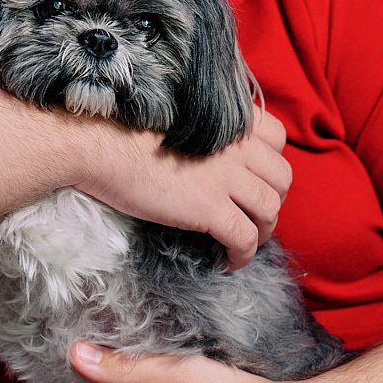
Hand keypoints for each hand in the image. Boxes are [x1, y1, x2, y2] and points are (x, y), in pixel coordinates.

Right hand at [75, 105, 289, 267]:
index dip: (271, 161)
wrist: (100, 145)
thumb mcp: (178, 120)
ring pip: (270, 210)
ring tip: (244, 241)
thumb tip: (209, 157)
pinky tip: (227, 261)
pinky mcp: (210, 208)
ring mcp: (225, 178)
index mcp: (227, 122)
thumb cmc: (124, 129)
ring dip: (263, 230)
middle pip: (282, 177)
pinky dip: (242, 255)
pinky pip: (245, 239)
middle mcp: (235, 147)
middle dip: (273, 199)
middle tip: (252, 213)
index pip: (277, 137)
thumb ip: (205, 133)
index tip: (255, 178)